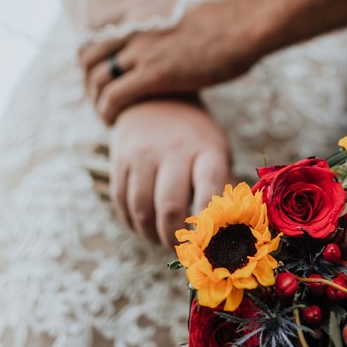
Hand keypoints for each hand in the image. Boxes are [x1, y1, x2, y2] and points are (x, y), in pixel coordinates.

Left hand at [80, 0, 265, 124]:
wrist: (245, 25)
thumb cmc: (229, 25)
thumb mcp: (185, 14)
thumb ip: (166, 27)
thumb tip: (171, 44)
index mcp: (141, 8)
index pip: (93, 24)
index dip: (91, 50)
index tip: (102, 68)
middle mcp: (134, 25)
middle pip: (87, 54)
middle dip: (89, 80)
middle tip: (102, 97)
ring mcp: (142, 48)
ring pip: (97, 78)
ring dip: (96, 101)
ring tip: (108, 114)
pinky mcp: (153, 73)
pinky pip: (113, 97)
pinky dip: (107, 112)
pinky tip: (115, 122)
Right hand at [109, 99, 232, 247]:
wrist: (156, 97)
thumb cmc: (195, 136)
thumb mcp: (216, 151)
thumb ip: (221, 187)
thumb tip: (227, 231)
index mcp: (206, 148)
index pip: (210, 188)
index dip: (209, 222)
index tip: (209, 243)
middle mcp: (174, 149)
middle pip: (170, 207)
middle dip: (175, 239)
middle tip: (181, 249)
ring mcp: (143, 153)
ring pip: (142, 211)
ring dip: (151, 235)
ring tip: (162, 238)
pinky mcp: (119, 158)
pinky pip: (121, 203)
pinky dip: (133, 224)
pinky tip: (145, 225)